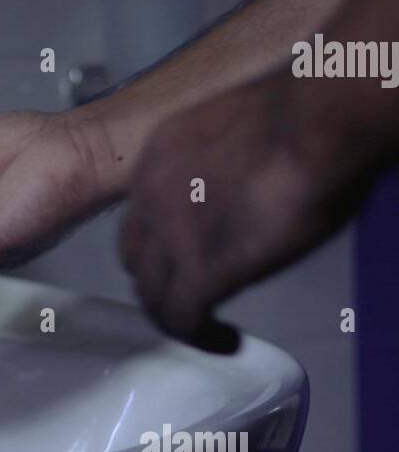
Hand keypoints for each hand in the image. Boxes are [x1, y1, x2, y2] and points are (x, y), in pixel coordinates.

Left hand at [120, 71, 376, 349]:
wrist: (316, 119)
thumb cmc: (301, 111)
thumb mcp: (237, 130)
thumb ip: (222, 162)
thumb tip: (241, 180)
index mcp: (158, 155)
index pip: (139, 213)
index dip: (160, 242)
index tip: (186, 256)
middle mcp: (148, 194)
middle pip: (136, 257)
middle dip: (160, 281)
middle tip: (191, 297)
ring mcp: (169, 235)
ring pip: (153, 293)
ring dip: (177, 315)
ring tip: (207, 327)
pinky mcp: (199, 270)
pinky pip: (183, 319)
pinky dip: (201, 336)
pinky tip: (224, 340)